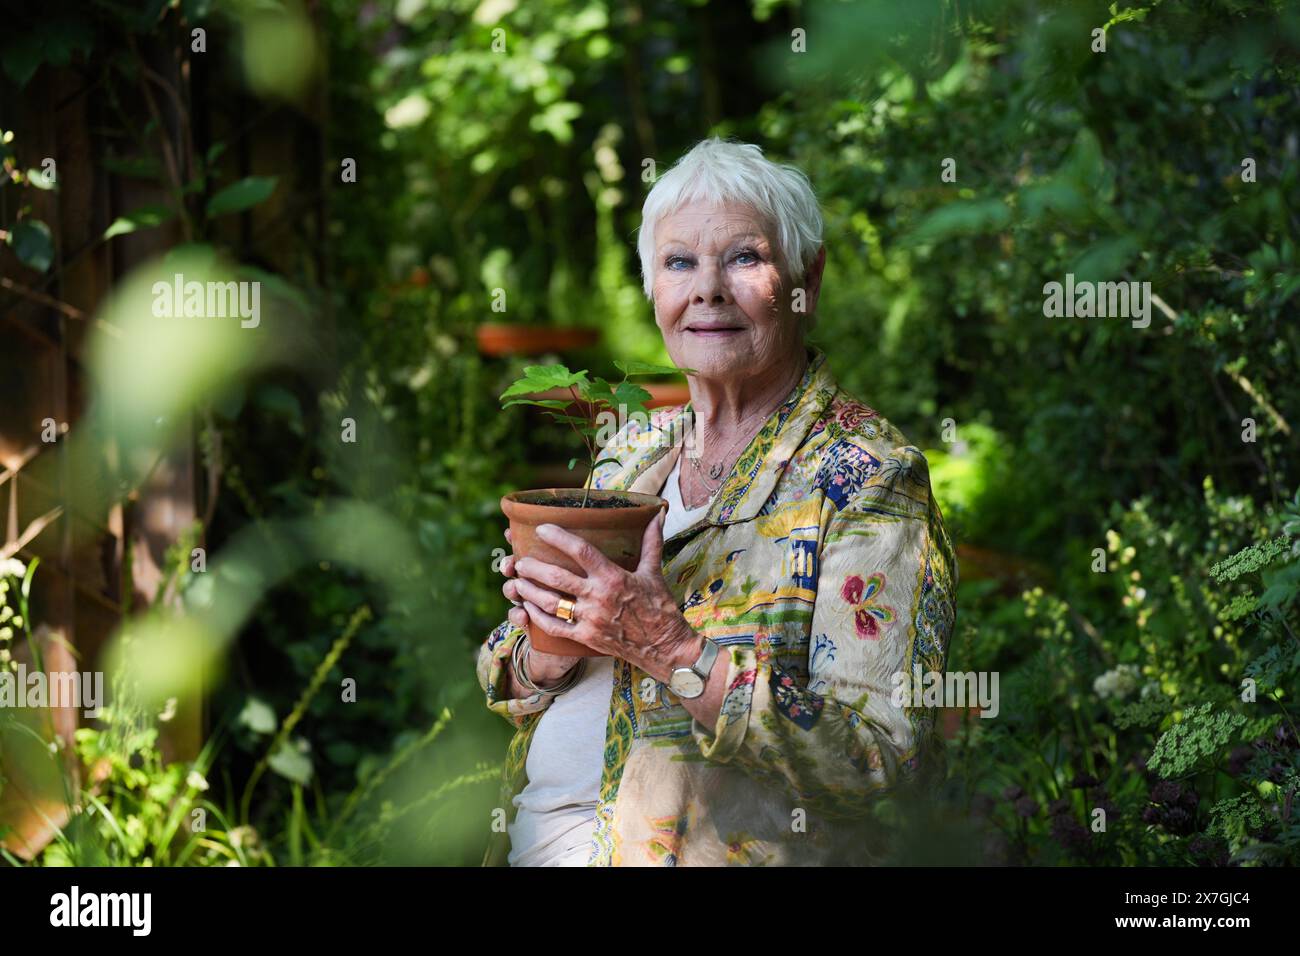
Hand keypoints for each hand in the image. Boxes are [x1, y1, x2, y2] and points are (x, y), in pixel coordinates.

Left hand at [509, 511, 700, 682]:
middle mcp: (598, 597)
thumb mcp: (654, 572)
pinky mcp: (586, 638)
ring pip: (550, 603)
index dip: (559, 538)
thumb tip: (657, 515)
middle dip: (534, 567)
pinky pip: (555, 627)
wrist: (665, 647)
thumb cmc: (660, 607)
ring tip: (516, 581)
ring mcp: (590, 619)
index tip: (541, 529)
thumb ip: (651, 543)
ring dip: (530, 591)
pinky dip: (537, 617)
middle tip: (520, 560)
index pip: (581, 551)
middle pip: (557, 578)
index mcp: (613, 577)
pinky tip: (527, 607)